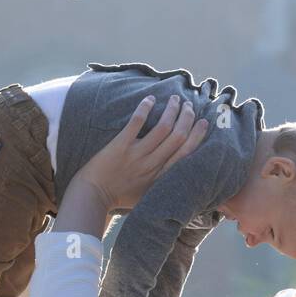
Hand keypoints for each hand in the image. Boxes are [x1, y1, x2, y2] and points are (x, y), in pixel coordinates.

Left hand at [75, 93, 209, 212]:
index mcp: (160, 178)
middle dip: (187, 117)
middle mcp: (152, 165)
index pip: (186, 153)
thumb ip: (162, 184)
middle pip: (178, 137)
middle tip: (189, 105)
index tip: (203, 122)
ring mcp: (136, 155)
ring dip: (172, 109)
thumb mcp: (147, 197)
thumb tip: (178, 173)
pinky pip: (137, 123)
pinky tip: (150, 99)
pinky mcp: (120, 146)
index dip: (197, 135)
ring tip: (175, 99)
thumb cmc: (119, 197)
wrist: (93, 196)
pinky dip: (145, 109)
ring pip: (163, 127)